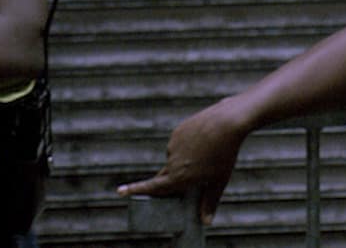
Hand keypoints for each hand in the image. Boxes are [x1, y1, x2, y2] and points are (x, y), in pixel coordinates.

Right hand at [117, 99, 252, 223]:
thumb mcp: (219, 181)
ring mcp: (173, 146)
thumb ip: (210, 201)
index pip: (153, 188)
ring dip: (185, 159)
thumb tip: (206, 221)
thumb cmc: (224, 155)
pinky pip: (180, 143)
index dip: (135, 190)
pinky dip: (189, 144)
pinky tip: (204, 140)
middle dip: (171, 179)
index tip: (119, 191)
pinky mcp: (177, 132)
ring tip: (207, 152)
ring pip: (176, 158)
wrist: (225, 123)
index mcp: (179, 177)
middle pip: (164, 176)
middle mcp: (172, 162)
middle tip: (188, 177)